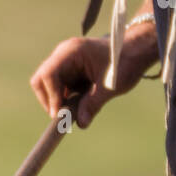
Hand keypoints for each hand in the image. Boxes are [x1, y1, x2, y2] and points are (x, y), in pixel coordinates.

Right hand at [30, 32, 150, 129]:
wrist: (134, 53)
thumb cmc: (125, 62)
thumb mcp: (110, 86)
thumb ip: (93, 103)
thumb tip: (80, 123)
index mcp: (72, 51)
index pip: (48, 74)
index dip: (51, 97)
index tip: (59, 115)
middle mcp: (63, 55)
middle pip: (41, 80)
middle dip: (48, 101)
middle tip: (63, 116)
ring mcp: (64, 63)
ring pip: (47, 87)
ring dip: (57, 102)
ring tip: (75, 111)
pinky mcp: (68, 73)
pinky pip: (57, 90)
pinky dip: (64, 101)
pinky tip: (79, 105)